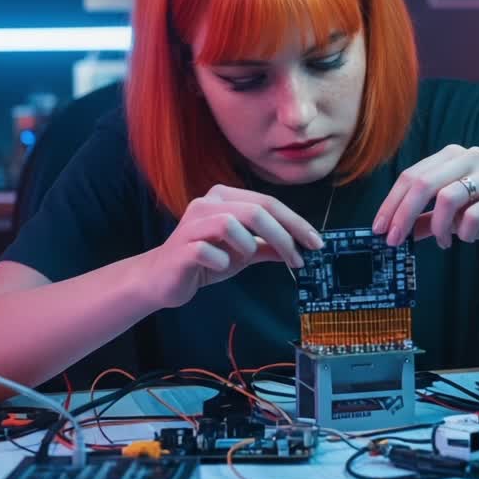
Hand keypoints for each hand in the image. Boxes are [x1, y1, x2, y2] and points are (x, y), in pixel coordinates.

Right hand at [148, 184, 324, 308]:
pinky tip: (219, 267)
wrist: (162, 280)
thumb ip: (268, 247)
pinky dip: (221, 261)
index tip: (316, 243)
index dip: (295, 223)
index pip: (268, 203)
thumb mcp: (243, 254)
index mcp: (224, 198)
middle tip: (297, 260)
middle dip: (283, 236)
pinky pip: (208, 250)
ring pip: (231, 223)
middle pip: (256, 211)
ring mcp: (191, 223)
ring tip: (243, 259)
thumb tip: (301, 249)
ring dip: (247, 246)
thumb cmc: (205, 261)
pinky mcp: (181, 246)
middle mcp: (207, 203)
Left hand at [372, 144, 478, 248]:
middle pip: (422, 182)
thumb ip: (424, 220)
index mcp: (452, 156)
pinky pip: (474, 214)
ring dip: (437, 226)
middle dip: (403, 214)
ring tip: (442, 241)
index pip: (411, 175)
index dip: (391, 203)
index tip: (379, 229)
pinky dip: (462, 232)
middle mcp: (470, 157)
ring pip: (447, 196)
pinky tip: (464, 239)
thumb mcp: (451, 217)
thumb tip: (393, 231)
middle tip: (394, 240)